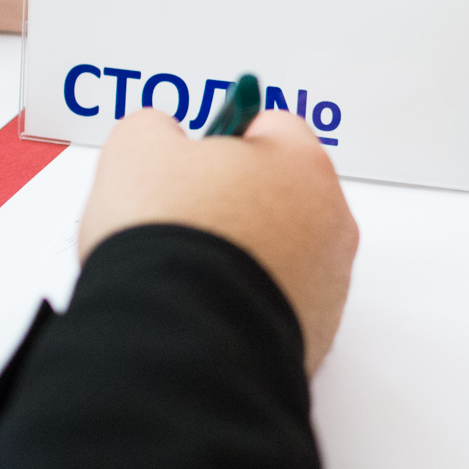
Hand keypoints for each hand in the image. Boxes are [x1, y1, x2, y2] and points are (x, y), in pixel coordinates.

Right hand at [78, 109, 358, 375]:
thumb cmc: (171, 242)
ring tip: (189, 269)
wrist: (181, 341)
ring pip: (284, 252)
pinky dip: (246, 301)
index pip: (271, 127)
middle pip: (283, 191)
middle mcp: (331, 221)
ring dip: (244, 254)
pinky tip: (205, 305)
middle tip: (185, 214)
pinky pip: (278, 302)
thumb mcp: (136, 151)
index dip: (224, 140)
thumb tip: (159, 137)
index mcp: (301, 162)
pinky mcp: (316, 334)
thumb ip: (154, 128)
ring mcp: (329, 283)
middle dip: (236, 199)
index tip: (196, 157)